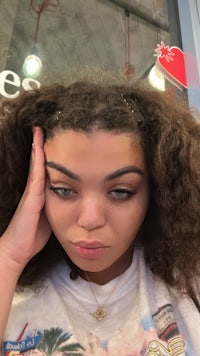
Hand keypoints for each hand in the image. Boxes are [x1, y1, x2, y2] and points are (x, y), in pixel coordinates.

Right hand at [0, 127, 50, 271]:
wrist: (19, 249)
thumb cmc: (34, 234)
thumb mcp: (50, 215)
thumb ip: (57, 203)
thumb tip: (71, 197)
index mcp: (40, 192)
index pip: (44, 168)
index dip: (46, 153)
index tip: (52, 138)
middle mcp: (34, 188)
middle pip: (38, 161)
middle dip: (40, 144)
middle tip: (43, 125)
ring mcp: (31, 192)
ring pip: (36, 164)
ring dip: (38, 146)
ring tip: (39, 129)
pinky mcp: (31, 197)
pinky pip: (36, 175)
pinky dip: (38, 160)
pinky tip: (40, 148)